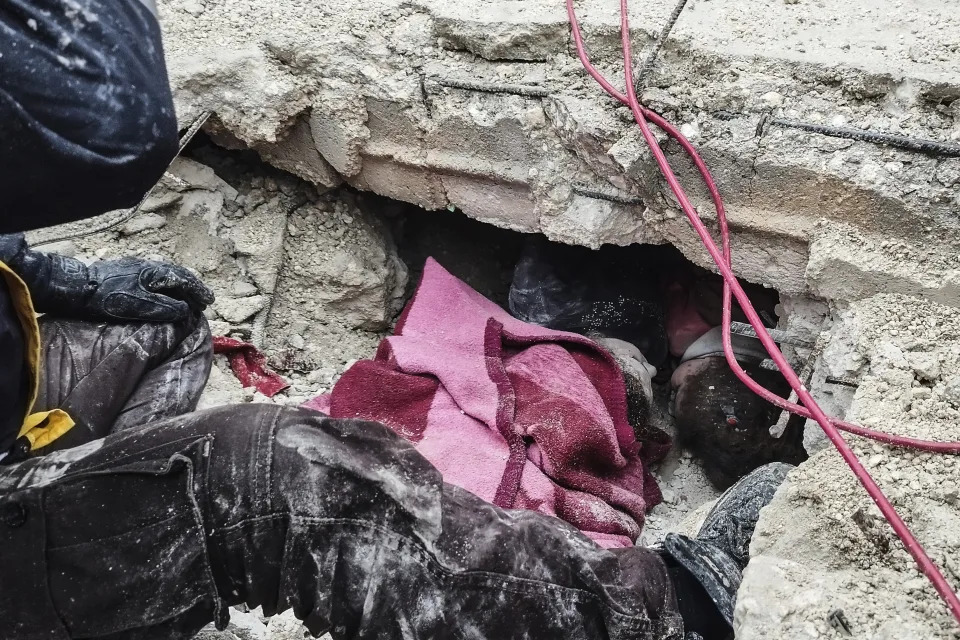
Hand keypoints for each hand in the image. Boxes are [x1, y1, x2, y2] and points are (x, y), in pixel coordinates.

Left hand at [87, 258, 214, 321]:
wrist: (77, 287)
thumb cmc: (110, 298)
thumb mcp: (141, 306)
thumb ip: (166, 308)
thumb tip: (186, 310)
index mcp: (156, 272)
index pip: (185, 281)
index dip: (198, 292)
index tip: (209, 302)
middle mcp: (150, 265)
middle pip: (178, 275)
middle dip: (193, 287)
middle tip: (203, 300)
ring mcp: (138, 267)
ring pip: (167, 275)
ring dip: (180, 286)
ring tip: (187, 297)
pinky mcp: (127, 271)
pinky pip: (156, 277)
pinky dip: (167, 285)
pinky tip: (164, 292)